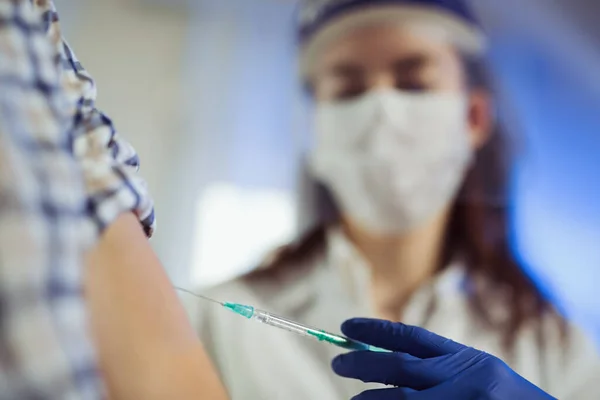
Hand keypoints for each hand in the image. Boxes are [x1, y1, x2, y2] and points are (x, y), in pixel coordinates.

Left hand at [332, 318, 555, 399]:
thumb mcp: (480, 377)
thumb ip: (441, 370)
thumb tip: (387, 365)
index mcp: (468, 361)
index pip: (412, 338)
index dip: (376, 331)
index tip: (346, 328)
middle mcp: (464, 380)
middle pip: (400, 366)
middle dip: (363, 363)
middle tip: (337, 363)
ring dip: (373, 399)